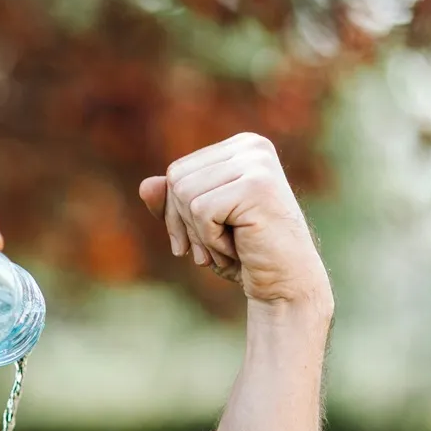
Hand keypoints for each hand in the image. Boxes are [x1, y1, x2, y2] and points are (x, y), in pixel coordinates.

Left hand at [139, 133, 331, 310]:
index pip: (177, 173)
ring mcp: (257, 163)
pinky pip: (200, 211)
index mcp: (240, 147)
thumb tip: (145, 185)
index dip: (176, 213)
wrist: (285, 284)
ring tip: (231, 245)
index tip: (200, 238)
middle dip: (186, 224)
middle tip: (218, 245)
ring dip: (201, 234)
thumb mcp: (198, 225)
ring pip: (185, 195)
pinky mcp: (257, 185)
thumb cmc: (244, 253)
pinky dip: (212, 239)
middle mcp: (252, 147)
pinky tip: (240, 247)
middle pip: (176, 181)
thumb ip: (172, 203)